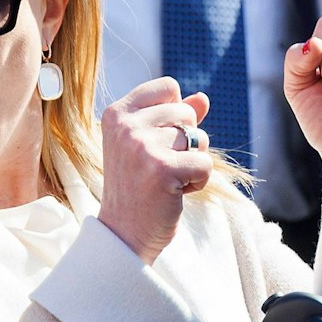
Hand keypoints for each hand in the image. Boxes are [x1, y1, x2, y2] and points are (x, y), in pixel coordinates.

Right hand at [97, 77, 216, 263]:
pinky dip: (199, 181)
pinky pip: (205, 163)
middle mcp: (126, 126)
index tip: (159, 140)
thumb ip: (173, 119)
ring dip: (192, 162)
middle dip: (186, 141)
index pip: (168, 87)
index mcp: (117, 114)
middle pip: (186, 113)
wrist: (123, 234)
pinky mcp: (163, 169)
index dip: (176, 113)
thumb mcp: (147, 146)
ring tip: (168, 180)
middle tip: (161, 166)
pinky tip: (176, 192)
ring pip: (198, 138)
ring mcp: (142, 146)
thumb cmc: (137, 187)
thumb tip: (203, 98)